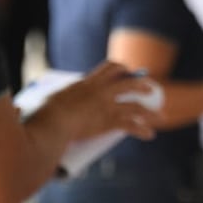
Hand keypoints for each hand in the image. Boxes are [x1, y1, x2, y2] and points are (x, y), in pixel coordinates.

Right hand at [39, 62, 161, 141]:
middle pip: (129, 82)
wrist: (54, 121)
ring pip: (136, 105)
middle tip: (150, 89)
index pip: (109, 68)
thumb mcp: (53, 98)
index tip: (127, 72)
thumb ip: (59, 97)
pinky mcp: (109, 121)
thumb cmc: (47, 112)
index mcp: (88, 82)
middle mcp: (102, 91)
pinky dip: (143, 130)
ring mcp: (107, 105)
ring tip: (160, 116)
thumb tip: (42, 103)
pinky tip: (150, 135)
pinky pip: (132, 125)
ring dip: (151, 112)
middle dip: (142, 85)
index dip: (121, 69)